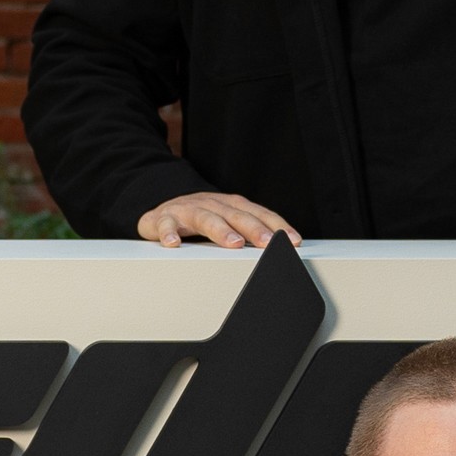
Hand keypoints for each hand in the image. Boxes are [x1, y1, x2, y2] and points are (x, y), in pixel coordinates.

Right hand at [135, 191, 298, 250]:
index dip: (277, 226)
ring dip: (221, 230)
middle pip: (236, 215)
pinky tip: (173, 243)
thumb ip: (250, 233)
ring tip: (233, 243)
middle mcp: (213, 204)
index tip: (293, 241)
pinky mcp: (164, 217)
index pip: (260, 214)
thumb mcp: (228, 221)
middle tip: (268, 243)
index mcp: (232, 206)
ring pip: (206, 218)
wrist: (162, 207)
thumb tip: (280, 251)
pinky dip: (169, 233)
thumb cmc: (200, 219)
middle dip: (254, 229)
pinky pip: (166, 224)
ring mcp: (189, 209)